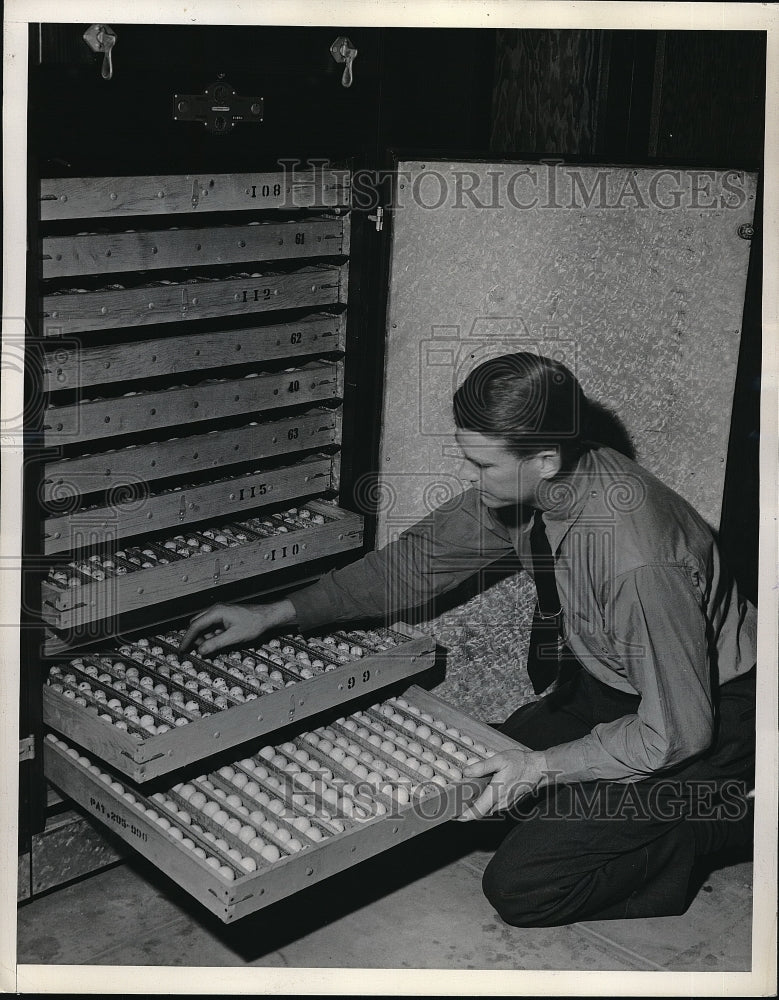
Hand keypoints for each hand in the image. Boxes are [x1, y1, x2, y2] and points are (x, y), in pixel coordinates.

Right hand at [179, 599, 294, 656]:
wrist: (267, 617)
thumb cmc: (254, 623)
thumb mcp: (234, 637)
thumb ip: (216, 644)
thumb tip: (201, 650)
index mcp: (216, 612)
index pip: (195, 626)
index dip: (187, 639)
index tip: (182, 649)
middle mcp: (216, 609)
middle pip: (197, 624)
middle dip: (195, 638)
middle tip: (197, 650)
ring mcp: (220, 612)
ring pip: (204, 626)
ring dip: (204, 637)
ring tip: (212, 647)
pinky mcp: (225, 616)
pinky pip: (212, 626)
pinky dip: (212, 635)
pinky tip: (219, 642)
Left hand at [455, 747, 547, 820]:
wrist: (539, 769)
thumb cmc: (521, 763)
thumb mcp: (499, 760)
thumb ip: (482, 767)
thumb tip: (466, 772)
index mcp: (496, 793)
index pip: (478, 811)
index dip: (464, 816)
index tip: (454, 817)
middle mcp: (501, 802)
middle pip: (481, 812)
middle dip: (468, 810)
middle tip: (456, 804)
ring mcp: (507, 804)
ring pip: (488, 809)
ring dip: (478, 805)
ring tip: (467, 796)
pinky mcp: (510, 802)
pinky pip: (495, 806)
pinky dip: (487, 802)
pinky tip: (483, 791)